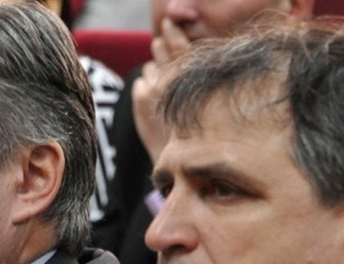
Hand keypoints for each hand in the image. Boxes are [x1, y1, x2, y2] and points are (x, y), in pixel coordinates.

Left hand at [132, 18, 191, 162]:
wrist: (183, 160)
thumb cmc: (197, 129)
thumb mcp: (203, 99)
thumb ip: (193, 71)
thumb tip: (176, 48)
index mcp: (192, 75)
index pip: (180, 43)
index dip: (173, 31)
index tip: (168, 23)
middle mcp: (173, 77)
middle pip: (161, 48)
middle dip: (161, 47)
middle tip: (162, 48)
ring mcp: (155, 86)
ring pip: (150, 67)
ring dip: (155, 74)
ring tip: (165, 91)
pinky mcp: (142, 96)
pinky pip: (140, 83)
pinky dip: (145, 90)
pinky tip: (156, 105)